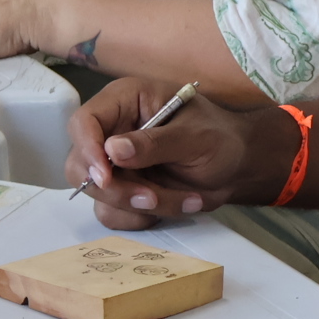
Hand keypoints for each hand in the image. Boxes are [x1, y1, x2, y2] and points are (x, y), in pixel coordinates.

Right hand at [65, 78, 289, 229]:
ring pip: (99, 195)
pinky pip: (115, 213)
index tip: (106, 177)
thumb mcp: (194, 136)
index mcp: (124, 101)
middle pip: (80, 164)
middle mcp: (112, 131)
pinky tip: (177, 204)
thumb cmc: (219, 137)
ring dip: (138, 206)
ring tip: (182, 199)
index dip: (87, 149)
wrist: (237, 167)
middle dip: (115, 189)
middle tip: (151, 197)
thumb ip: (154, 143)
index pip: (84, 122)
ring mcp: (115, 164)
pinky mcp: (123, 191)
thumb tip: (112, 151)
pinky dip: (145, 217)